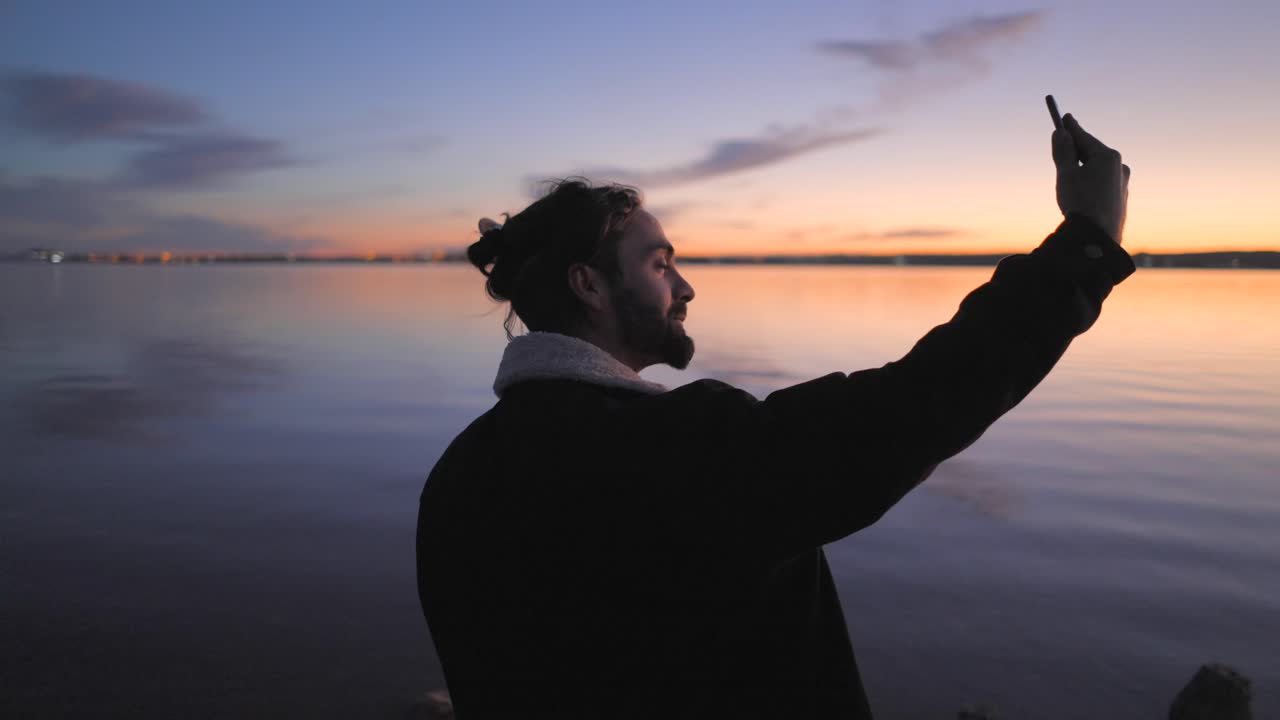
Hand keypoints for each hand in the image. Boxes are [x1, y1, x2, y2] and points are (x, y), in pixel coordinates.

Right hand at [1052, 114, 1129, 244]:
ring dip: (1084, 167)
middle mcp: (1120, 166)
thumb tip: (1061, 133)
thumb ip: (1063, 151)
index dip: (1072, 127)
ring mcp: (1123, 183)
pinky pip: (1104, 183)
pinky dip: (1091, 181)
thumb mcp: (1066, 174)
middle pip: (1093, 152)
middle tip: (1064, 141)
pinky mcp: (1121, 198)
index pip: (1085, 137)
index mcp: (1107, 156)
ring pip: (1099, 169)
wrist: (1098, 237)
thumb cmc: (1081, 203)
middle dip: (1077, 148)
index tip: (1064, 117)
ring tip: (1069, 173)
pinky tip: (1082, 191)